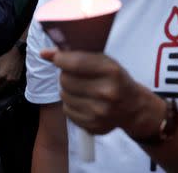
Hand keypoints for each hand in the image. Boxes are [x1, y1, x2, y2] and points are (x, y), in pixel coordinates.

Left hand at [0, 47, 24, 88]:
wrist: (17, 55)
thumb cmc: (6, 58)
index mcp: (1, 75)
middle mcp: (7, 79)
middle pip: (0, 87)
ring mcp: (13, 80)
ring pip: (6, 87)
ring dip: (4, 84)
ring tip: (3, 77)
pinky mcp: (17, 79)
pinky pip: (11, 84)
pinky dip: (9, 82)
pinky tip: (8, 76)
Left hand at [42, 49, 157, 137]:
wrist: (133, 107)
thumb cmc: (115, 79)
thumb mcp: (103, 60)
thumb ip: (75, 54)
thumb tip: (45, 53)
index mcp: (111, 71)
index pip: (75, 63)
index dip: (60, 59)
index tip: (57, 57)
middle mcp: (107, 93)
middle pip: (66, 80)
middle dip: (66, 74)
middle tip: (75, 75)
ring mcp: (100, 112)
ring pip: (64, 95)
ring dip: (67, 90)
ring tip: (81, 88)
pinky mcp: (93, 126)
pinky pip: (67, 111)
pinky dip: (71, 104)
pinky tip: (83, 101)